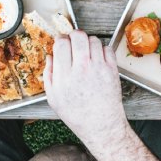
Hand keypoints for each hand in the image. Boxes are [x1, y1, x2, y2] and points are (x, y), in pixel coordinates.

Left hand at [28, 143, 95, 160]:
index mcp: (83, 157)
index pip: (95, 158)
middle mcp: (75, 148)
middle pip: (85, 151)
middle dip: (86, 158)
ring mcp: (64, 145)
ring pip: (74, 148)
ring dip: (76, 154)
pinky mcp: (54, 145)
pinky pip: (64, 148)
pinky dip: (65, 153)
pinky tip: (62, 160)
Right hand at [43, 30, 126, 147]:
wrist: (100, 124)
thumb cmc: (77, 114)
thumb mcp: (53, 98)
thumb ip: (49, 74)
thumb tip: (50, 56)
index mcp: (64, 75)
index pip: (61, 43)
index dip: (60, 39)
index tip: (61, 42)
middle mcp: (82, 68)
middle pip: (78, 36)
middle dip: (74, 35)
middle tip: (74, 41)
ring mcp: (98, 67)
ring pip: (93, 39)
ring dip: (88, 42)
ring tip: (86, 52)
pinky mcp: (111, 69)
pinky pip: (107, 48)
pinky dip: (102, 49)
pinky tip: (97, 58)